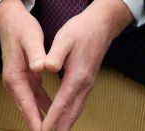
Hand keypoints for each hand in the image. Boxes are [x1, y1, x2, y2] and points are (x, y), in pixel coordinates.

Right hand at [0, 0, 50, 130]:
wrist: (9, 19)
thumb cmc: (21, 27)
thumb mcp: (31, 38)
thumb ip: (36, 53)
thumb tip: (40, 68)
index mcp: (15, 76)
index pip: (26, 104)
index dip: (36, 121)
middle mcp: (14, 82)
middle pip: (26, 110)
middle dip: (38, 125)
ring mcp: (18, 80)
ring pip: (30, 105)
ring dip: (41, 118)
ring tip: (53, 129)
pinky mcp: (25, 76)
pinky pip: (34, 97)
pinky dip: (43, 106)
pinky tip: (53, 112)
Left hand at [39, 0, 132, 130]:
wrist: (101, 25)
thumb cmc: (80, 30)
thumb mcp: (64, 38)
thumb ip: (55, 54)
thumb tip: (46, 67)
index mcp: (77, 76)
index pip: (62, 103)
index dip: (53, 119)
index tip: (44, 130)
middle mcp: (84, 84)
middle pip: (71, 113)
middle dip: (59, 128)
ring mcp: (87, 84)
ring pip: (76, 110)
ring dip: (65, 124)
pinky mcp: (86, 82)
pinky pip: (77, 104)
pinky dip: (69, 115)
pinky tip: (63, 119)